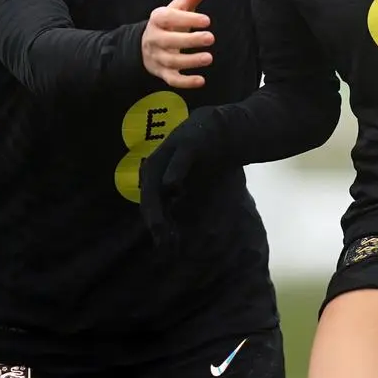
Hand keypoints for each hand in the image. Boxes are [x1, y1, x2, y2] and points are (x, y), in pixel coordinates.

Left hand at [138, 109, 223, 251]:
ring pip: (155, 178)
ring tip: (157, 226)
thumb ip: (184, 207)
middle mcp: (158, 162)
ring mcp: (171, 150)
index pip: (150, 203)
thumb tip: (176, 238)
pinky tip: (172, 187)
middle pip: (148, 193)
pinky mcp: (188, 142)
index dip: (155, 224)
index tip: (163, 246)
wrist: (229, 131)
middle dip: (153, 218)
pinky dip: (173, 172)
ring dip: (156, 203)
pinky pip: (179, 159)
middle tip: (160, 241)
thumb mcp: (196, 188)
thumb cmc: (210, 162)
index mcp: (157, 174)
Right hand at [141, 0, 213, 88]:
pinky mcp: (162, 73)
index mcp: (158, 19)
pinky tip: (201, 81)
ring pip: (171, 62)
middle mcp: (155, 38)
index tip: (207, 20)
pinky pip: (172, 80)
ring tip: (209, 58)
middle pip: (169, 41)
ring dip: (190, 61)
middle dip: (189, 41)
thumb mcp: (178, 7)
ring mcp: (157, 57)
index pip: (169, 18)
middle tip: (211, 38)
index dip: (187, 19)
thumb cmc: (169, 23)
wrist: (146, 44)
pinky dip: (185, 83)